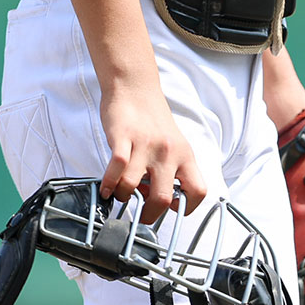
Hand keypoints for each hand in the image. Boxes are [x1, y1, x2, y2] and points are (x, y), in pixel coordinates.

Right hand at [98, 85, 206, 223]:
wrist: (135, 88)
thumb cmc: (152, 120)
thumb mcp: (173, 145)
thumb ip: (169, 171)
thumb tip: (155, 200)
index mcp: (185, 155)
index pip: (198, 191)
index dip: (186, 208)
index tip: (170, 209)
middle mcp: (169, 152)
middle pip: (162, 198)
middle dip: (149, 215)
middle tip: (140, 216)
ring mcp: (146, 145)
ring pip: (133, 186)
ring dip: (123, 197)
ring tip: (120, 194)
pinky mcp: (124, 137)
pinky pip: (116, 168)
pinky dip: (109, 184)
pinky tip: (106, 188)